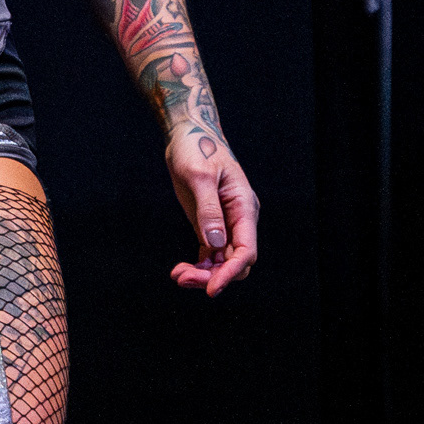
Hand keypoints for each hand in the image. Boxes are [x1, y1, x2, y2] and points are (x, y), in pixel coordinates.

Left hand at [166, 125, 258, 295]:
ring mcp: (225, 224)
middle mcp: (239, 220)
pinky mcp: (209, 225)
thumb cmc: (196, 148)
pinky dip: (198, 266)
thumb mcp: (199, 176)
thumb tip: (216, 242)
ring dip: (203, 274)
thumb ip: (209, 209)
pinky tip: (180, 271)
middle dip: (213, 276)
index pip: (246, 250)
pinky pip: (210, 256)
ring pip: (222, 262)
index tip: (211, 288)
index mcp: (244, 207)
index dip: (231, 272)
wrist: (188, 135)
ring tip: (177, 276)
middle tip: (182, 278)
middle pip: (235, 261)